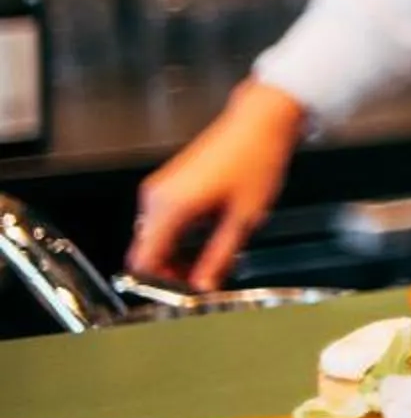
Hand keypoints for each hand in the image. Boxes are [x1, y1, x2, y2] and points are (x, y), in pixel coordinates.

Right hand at [131, 82, 307, 288]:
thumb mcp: (243, 219)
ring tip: (209, 263)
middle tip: (200, 283)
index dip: (158, 284)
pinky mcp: (169, 184)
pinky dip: (178, 236)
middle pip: (146, 251)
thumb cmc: (255, 160)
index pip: (143, 261)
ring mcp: (160, 188)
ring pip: (154, 237)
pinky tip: (206, 241)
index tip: (181, 295)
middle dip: (168, 271)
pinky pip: (163, 221)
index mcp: (170, 207)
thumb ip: (219, 257)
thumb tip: (204, 286)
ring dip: (175, 254)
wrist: (260, 122)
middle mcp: (156, 197)